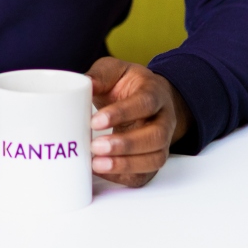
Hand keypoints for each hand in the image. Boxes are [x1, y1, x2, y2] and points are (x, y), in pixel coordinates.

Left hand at [85, 57, 189, 187]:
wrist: (148, 98)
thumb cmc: (127, 85)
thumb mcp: (114, 71)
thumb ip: (100, 76)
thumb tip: (84, 84)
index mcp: (155, 92)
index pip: (145, 103)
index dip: (122, 114)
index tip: (95, 121)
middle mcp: (164, 119)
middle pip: (155, 136)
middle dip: (126, 145)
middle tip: (96, 146)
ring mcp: (162, 142)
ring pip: (155, 159)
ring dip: (126, 165)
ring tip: (97, 164)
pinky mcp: (151, 160)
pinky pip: (144, 175)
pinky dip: (123, 177)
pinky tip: (101, 171)